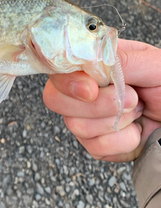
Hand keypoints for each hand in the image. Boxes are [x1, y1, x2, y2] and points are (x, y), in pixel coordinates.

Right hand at [43, 39, 160, 161]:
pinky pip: (94, 147)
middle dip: (95, 105)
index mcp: (94, 64)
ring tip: (137, 112)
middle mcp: (83, 89)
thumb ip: (122, 60)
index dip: (68, 81)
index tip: (91, 90)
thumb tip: (93, 63)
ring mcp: (86, 117)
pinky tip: (136, 131)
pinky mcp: (95, 144)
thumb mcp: (154, 65)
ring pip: (75, 125)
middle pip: (55, 99)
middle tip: (132, 100)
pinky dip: (122, 141)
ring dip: (115, 121)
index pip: (59, 68)